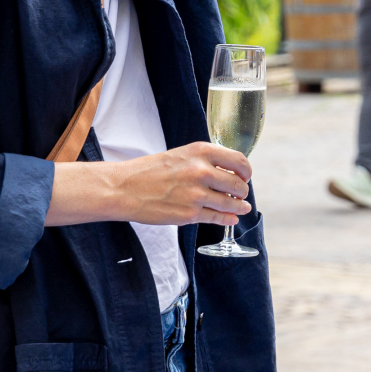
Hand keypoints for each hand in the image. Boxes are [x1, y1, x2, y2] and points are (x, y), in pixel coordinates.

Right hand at [115, 142, 253, 225]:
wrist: (124, 188)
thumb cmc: (151, 170)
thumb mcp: (181, 155)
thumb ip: (206, 162)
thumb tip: (230, 174)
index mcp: (201, 152)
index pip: (239, 161)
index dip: (246, 171)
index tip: (245, 176)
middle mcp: (201, 171)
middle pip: (238, 184)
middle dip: (242, 191)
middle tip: (241, 194)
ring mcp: (196, 195)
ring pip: (230, 203)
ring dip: (239, 207)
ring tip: (242, 208)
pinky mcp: (189, 215)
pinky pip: (217, 218)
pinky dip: (227, 219)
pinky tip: (231, 219)